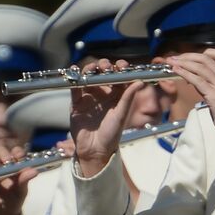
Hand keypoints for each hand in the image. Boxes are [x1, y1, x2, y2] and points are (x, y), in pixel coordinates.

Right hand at [0, 145, 46, 214]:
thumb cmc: (13, 200)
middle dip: (2, 153)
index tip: (20, 156)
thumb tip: (34, 171)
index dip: (17, 152)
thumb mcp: (20, 191)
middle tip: (7, 160)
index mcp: (13, 165)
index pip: (15, 153)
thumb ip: (24, 180)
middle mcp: (0, 165)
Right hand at [70, 59, 142, 176]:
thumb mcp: (121, 114)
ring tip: (92, 68)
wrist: (95, 149)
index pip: (118, 78)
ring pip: (89, 78)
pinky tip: (74, 71)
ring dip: (89, 70)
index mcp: (116, 97)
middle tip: (105, 66)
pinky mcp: (77, 103)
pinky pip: (75, 88)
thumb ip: (128, 98)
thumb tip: (140, 82)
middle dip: (104, 67)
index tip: (120, 65)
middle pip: (102, 75)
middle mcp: (103, 95)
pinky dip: (74, 79)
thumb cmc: (111, 134)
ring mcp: (89, 98)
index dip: (119, 69)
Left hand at [167, 50, 214, 149]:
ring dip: (183, 63)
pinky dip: (184, 73)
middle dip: (188, 56)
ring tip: (171, 62)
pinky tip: (176, 71)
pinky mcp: (214, 95)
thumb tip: (196, 80)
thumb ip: (211, 85)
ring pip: (200, 67)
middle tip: (175, 58)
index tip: (191, 57)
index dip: (204, 53)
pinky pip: (197, 80)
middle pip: (206, 58)